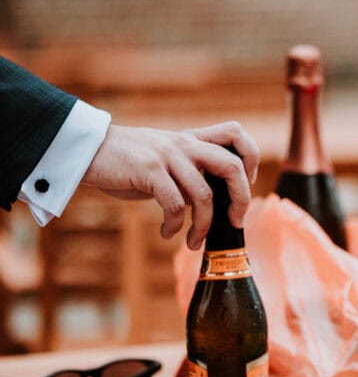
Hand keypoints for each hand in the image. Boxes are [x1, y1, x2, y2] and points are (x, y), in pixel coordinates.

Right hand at [82, 121, 259, 249]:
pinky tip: (167, 232)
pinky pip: (175, 205)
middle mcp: (185, 144)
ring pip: (204, 195)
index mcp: (193, 139)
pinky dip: (175, 225)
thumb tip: (212, 203)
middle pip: (232, 167)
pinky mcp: (149, 170)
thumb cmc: (127, 162)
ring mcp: (168, 156)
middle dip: (241, 199)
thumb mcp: (165, 159)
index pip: (236, 134)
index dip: (250, 158)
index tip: (246, 182)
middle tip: (235, 223)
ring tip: (193, 242)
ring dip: (203, 226)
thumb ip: (189, 172)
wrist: (87, 149)